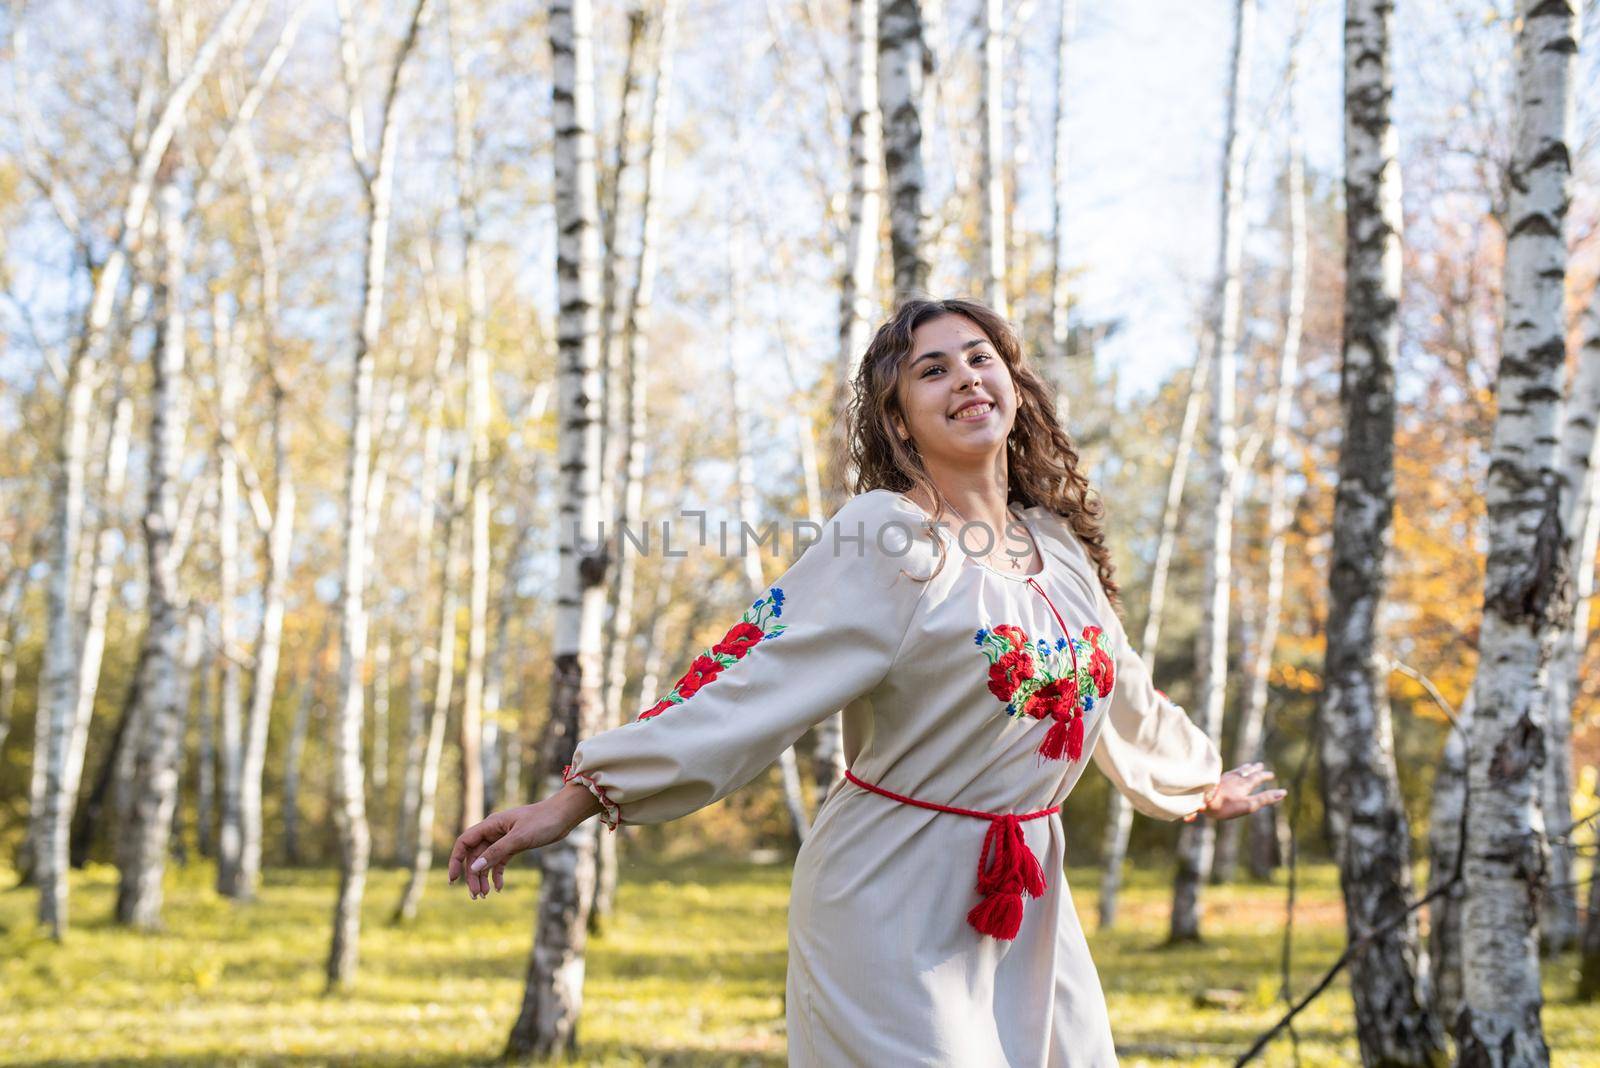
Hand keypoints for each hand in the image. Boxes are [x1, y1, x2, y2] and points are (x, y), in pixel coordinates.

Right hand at [447, 797, 576, 898]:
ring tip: (485, 895)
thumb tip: (475, 868)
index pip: (465, 842)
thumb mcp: (520, 838)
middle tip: (476, 895)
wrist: (564, 816)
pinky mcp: (514, 845)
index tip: (453, 880)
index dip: (456, 860)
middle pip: (475, 855)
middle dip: (473, 875)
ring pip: (486, 860)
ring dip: (483, 877)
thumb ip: (497, 852)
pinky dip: (497, 874)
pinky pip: (499, 861)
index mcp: (491, 825)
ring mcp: (503, 838)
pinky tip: (499, 887)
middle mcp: (494, 831)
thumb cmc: (543, 821)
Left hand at [1182, 762, 1285, 822]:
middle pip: (1246, 771)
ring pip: (1235, 771)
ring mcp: (1223, 778)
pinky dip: (1231, 772)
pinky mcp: (1213, 780)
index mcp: (1244, 784)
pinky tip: (1227, 773)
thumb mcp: (1248, 805)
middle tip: (1260, 764)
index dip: (1265, 776)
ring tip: (1246, 766)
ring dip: (1243, 768)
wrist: (1200, 799)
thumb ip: (1265, 799)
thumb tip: (1283, 793)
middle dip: (1254, 769)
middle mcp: (1234, 778)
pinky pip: (1225, 773)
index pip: (1257, 777)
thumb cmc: (1225, 805)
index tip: (1271, 774)